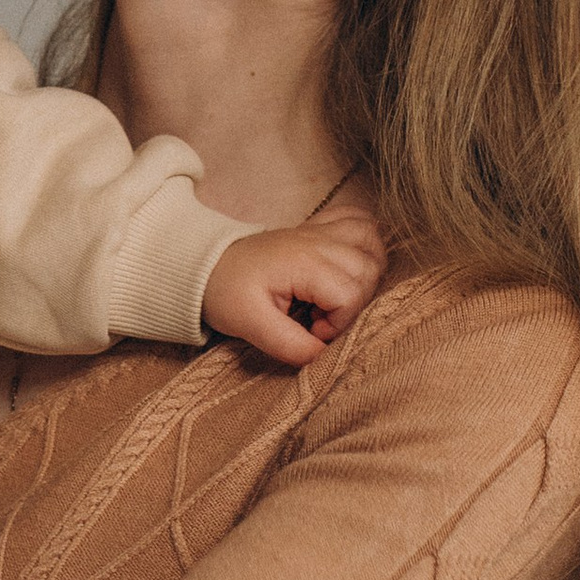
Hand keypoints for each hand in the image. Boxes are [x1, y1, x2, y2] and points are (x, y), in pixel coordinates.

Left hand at [202, 189, 387, 368]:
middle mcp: (318, 241)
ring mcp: (320, 231)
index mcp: (304, 262)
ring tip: (337, 294)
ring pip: (373, 246)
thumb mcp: (251, 326)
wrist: (205, 266)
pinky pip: (360, 221)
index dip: (338, 322)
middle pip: (369, 271)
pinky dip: (366, 240)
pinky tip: (349, 262)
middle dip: (354, 303)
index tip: (312, 330)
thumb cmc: (226, 293)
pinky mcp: (319, 228)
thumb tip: (325, 357)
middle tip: (321, 316)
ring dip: (367, 274)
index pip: (351, 294)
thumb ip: (291, 345)